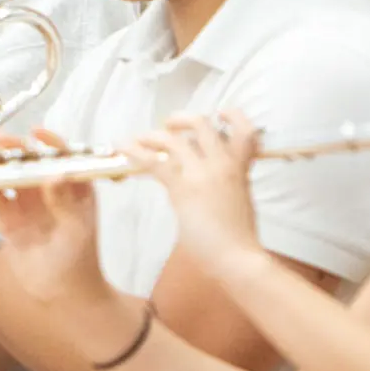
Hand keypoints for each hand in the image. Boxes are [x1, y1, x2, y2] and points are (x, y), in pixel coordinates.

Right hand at [0, 128, 115, 311]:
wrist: (62, 297)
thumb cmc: (78, 263)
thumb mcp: (75, 229)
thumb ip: (64, 202)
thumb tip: (57, 174)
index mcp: (76, 187)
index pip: (63, 155)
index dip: (49, 141)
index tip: (35, 132)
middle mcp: (52, 190)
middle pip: (31, 160)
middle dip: (13, 148)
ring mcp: (30, 203)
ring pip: (9, 173)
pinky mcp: (11, 218)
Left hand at [125, 111, 264, 266]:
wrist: (237, 257)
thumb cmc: (239, 238)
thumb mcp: (241, 200)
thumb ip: (228, 182)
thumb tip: (207, 178)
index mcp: (240, 167)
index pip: (245, 130)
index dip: (233, 116)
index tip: (220, 114)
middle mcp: (222, 163)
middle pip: (201, 124)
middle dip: (180, 119)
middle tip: (168, 126)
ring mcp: (202, 173)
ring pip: (173, 137)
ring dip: (151, 135)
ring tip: (138, 139)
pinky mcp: (183, 187)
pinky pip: (154, 161)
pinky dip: (135, 151)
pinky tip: (123, 148)